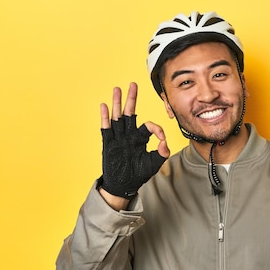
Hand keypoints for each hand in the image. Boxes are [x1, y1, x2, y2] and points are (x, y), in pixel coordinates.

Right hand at [99, 82, 170, 200]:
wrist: (124, 185)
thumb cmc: (138, 174)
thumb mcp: (153, 164)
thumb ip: (161, 153)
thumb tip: (164, 143)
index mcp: (140, 138)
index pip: (148, 126)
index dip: (156, 128)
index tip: (161, 137)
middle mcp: (129, 135)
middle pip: (130, 113)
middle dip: (132, 99)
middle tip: (133, 84)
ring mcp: (118, 138)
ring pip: (118, 117)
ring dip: (117, 103)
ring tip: (117, 89)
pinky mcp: (108, 144)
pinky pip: (106, 129)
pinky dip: (105, 118)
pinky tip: (104, 106)